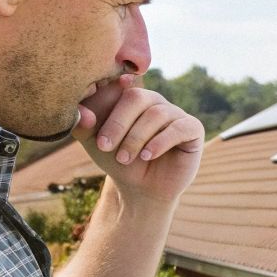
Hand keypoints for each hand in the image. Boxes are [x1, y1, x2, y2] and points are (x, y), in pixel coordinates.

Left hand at [73, 73, 204, 205]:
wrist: (141, 189)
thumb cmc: (119, 161)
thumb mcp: (95, 143)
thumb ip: (83, 125)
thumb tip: (83, 114)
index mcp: (131, 97)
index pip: (117, 87)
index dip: (103, 104)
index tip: (89, 123)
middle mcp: (155, 101)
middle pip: (137, 97)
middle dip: (118, 123)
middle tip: (105, 146)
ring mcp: (175, 113)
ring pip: (156, 114)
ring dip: (136, 138)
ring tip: (125, 158)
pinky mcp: (193, 128)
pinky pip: (179, 127)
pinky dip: (160, 142)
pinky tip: (147, 156)